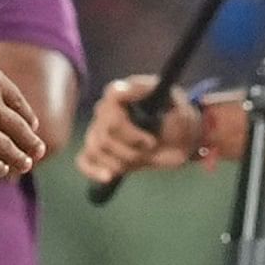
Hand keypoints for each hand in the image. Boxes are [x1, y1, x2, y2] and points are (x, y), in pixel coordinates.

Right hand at [76, 76, 204, 183]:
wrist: (180, 142)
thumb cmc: (178, 119)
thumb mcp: (176, 102)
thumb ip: (153, 92)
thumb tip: (123, 88)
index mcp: (123, 93)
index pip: (112, 97)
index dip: (129, 123)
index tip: (149, 140)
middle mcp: (105, 110)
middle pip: (105, 131)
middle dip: (131, 146)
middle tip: (152, 146)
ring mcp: (99, 130)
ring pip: (97, 148)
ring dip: (121, 160)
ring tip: (141, 159)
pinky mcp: (99, 151)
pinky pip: (84, 160)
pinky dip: (93, 170)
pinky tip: (108, 176)